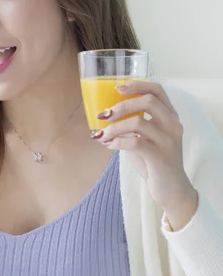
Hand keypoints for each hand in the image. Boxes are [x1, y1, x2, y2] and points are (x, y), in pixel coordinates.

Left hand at [92, 80, 198, 228]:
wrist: (172, 191)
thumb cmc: (155, 162)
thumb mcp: (146, 138)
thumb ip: (133, 123)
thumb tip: (104, 115)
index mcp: (170, 116)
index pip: (157, 90)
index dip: (137, 85)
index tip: (117, 89)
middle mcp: (173, 125)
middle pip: (148, 101)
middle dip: (121, 105)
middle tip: (104, 114)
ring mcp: (168, 141)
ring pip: (138, 122)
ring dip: (114, 127)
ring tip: (102, 135)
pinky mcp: (160, 157)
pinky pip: (135, 143)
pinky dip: (117, 142)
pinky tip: (109, 145)